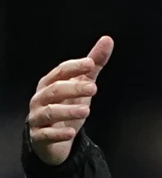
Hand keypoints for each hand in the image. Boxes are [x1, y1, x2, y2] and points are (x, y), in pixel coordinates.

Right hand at [28, 36, 113, 165]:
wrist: (51, 137)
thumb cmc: (66, 105)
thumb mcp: (82, 85)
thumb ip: (94, 65)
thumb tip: (107, 40)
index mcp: (50, 83)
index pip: (60, 72)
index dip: (74, 67)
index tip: (91, 63)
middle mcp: (41, 98)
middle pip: (55, 90)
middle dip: (73, 88)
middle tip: (94, 88)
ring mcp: (38, 117)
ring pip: (49, 112)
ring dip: (67, 111)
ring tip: (86, 110)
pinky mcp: (39, 136)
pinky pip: (46, 134)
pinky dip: (57, 133)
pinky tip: (70, 132)